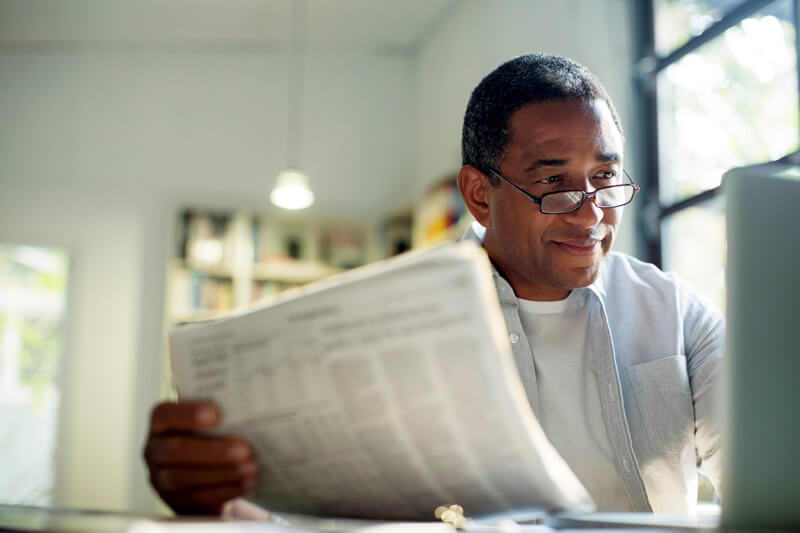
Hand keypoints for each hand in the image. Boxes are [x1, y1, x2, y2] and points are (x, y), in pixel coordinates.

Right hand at [143, 401, 257, 514]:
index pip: (164, 414)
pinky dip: (224, 490)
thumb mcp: (213, 421)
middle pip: (174, 451)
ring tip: (251, 467)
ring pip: (184, 479)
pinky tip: (245, 483)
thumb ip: (222, 413)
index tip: (217, 414)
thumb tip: (249, 408)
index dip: (188, 414)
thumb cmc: (212, 435)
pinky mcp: (176, 502)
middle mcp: (155, 451)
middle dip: (212, 451)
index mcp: (161, 423)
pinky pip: (196, 499)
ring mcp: (161, 479)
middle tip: (245, 449)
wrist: (208, 470)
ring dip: (222, 473)